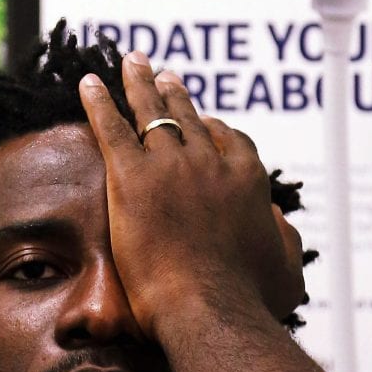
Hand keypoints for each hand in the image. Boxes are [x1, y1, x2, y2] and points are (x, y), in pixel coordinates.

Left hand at [77, 53, 305, 340]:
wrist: (209, 309)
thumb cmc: (249, 301)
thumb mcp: (285, 270)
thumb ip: (284, 239)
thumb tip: (278, 222)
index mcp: (247, 179)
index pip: (230, 140)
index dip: (214, 127)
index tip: (205, 119)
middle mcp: (210, 162)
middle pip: (188, 117)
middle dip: (173, 93)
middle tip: (163, 73)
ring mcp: (170, 166)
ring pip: (151, 113)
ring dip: (138, 83)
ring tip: (131, 62)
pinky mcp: (131, 178)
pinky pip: (111, 128)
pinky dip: (98, 102)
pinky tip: (87, 83)